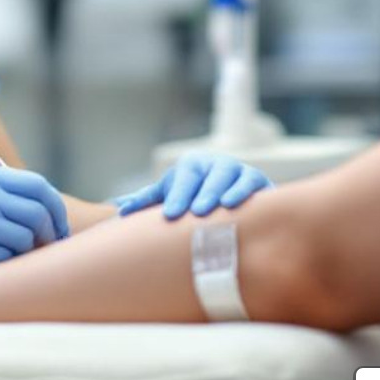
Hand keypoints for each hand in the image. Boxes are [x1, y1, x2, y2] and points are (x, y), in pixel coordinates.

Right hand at [0, 166, 69, 295]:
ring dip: (23, 254)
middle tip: (45, 251)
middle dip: (49, 235)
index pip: (37, 186)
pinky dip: (3, 267)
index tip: (59, 230)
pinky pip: (6, 260)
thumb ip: (2, 200)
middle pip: (38, 212)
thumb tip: (52, 217)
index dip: (55, 210)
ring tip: (3, 259)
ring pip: (26, 239)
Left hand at [112, 152, 270, 218]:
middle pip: (209, 177)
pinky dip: (248, 193)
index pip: (184, 179)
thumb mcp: (169, 193)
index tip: (169, 215)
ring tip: (220, 207)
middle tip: (195, 212)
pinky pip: (256, 185)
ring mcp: (239, 170)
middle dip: (202, 194)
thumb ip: (147, 200)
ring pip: (233, 177)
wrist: (230, 193)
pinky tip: (241, 205)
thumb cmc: (191, 194)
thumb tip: (119, 207)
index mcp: (192, 165)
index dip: (177, 195)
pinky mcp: (259, 182)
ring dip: (226, 191)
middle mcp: (216, 164)